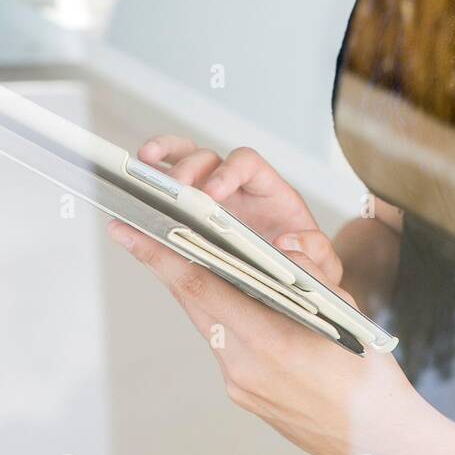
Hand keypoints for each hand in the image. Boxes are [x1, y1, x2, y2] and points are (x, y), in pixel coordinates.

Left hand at [106, 139, 434, 454]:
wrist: (380, 439)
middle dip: (166, 266)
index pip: (201, 287)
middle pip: (194, 304)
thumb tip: (283, 249)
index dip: (162, 256)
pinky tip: (227, 298)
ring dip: (194, 289)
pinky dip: (220, 315)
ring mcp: (241, 384)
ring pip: (207, 323)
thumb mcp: (344, 312)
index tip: (131, 232)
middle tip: (137, 233)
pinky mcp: (245, 394)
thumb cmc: (367, 375)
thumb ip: (309, 276)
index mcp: (267, 341)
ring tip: (183, 257)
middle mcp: (243, 366)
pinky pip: (224, 343)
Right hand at [129, 136, 343, 287]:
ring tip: (143, 166)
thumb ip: (315, 254)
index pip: (248, 165)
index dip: (229, 172)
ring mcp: (211, 200)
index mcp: (270, 194)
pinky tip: (133, 193)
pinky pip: (169, 196)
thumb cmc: (308, 273)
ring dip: (163, 160)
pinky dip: (152, 186)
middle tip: (176, 191)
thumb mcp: (322, 267)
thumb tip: (290, 245)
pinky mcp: (192, 220)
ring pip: (183, 164)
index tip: (212, 194)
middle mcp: (238, 190)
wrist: (295, 295)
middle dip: (189, 169)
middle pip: (208, 159)